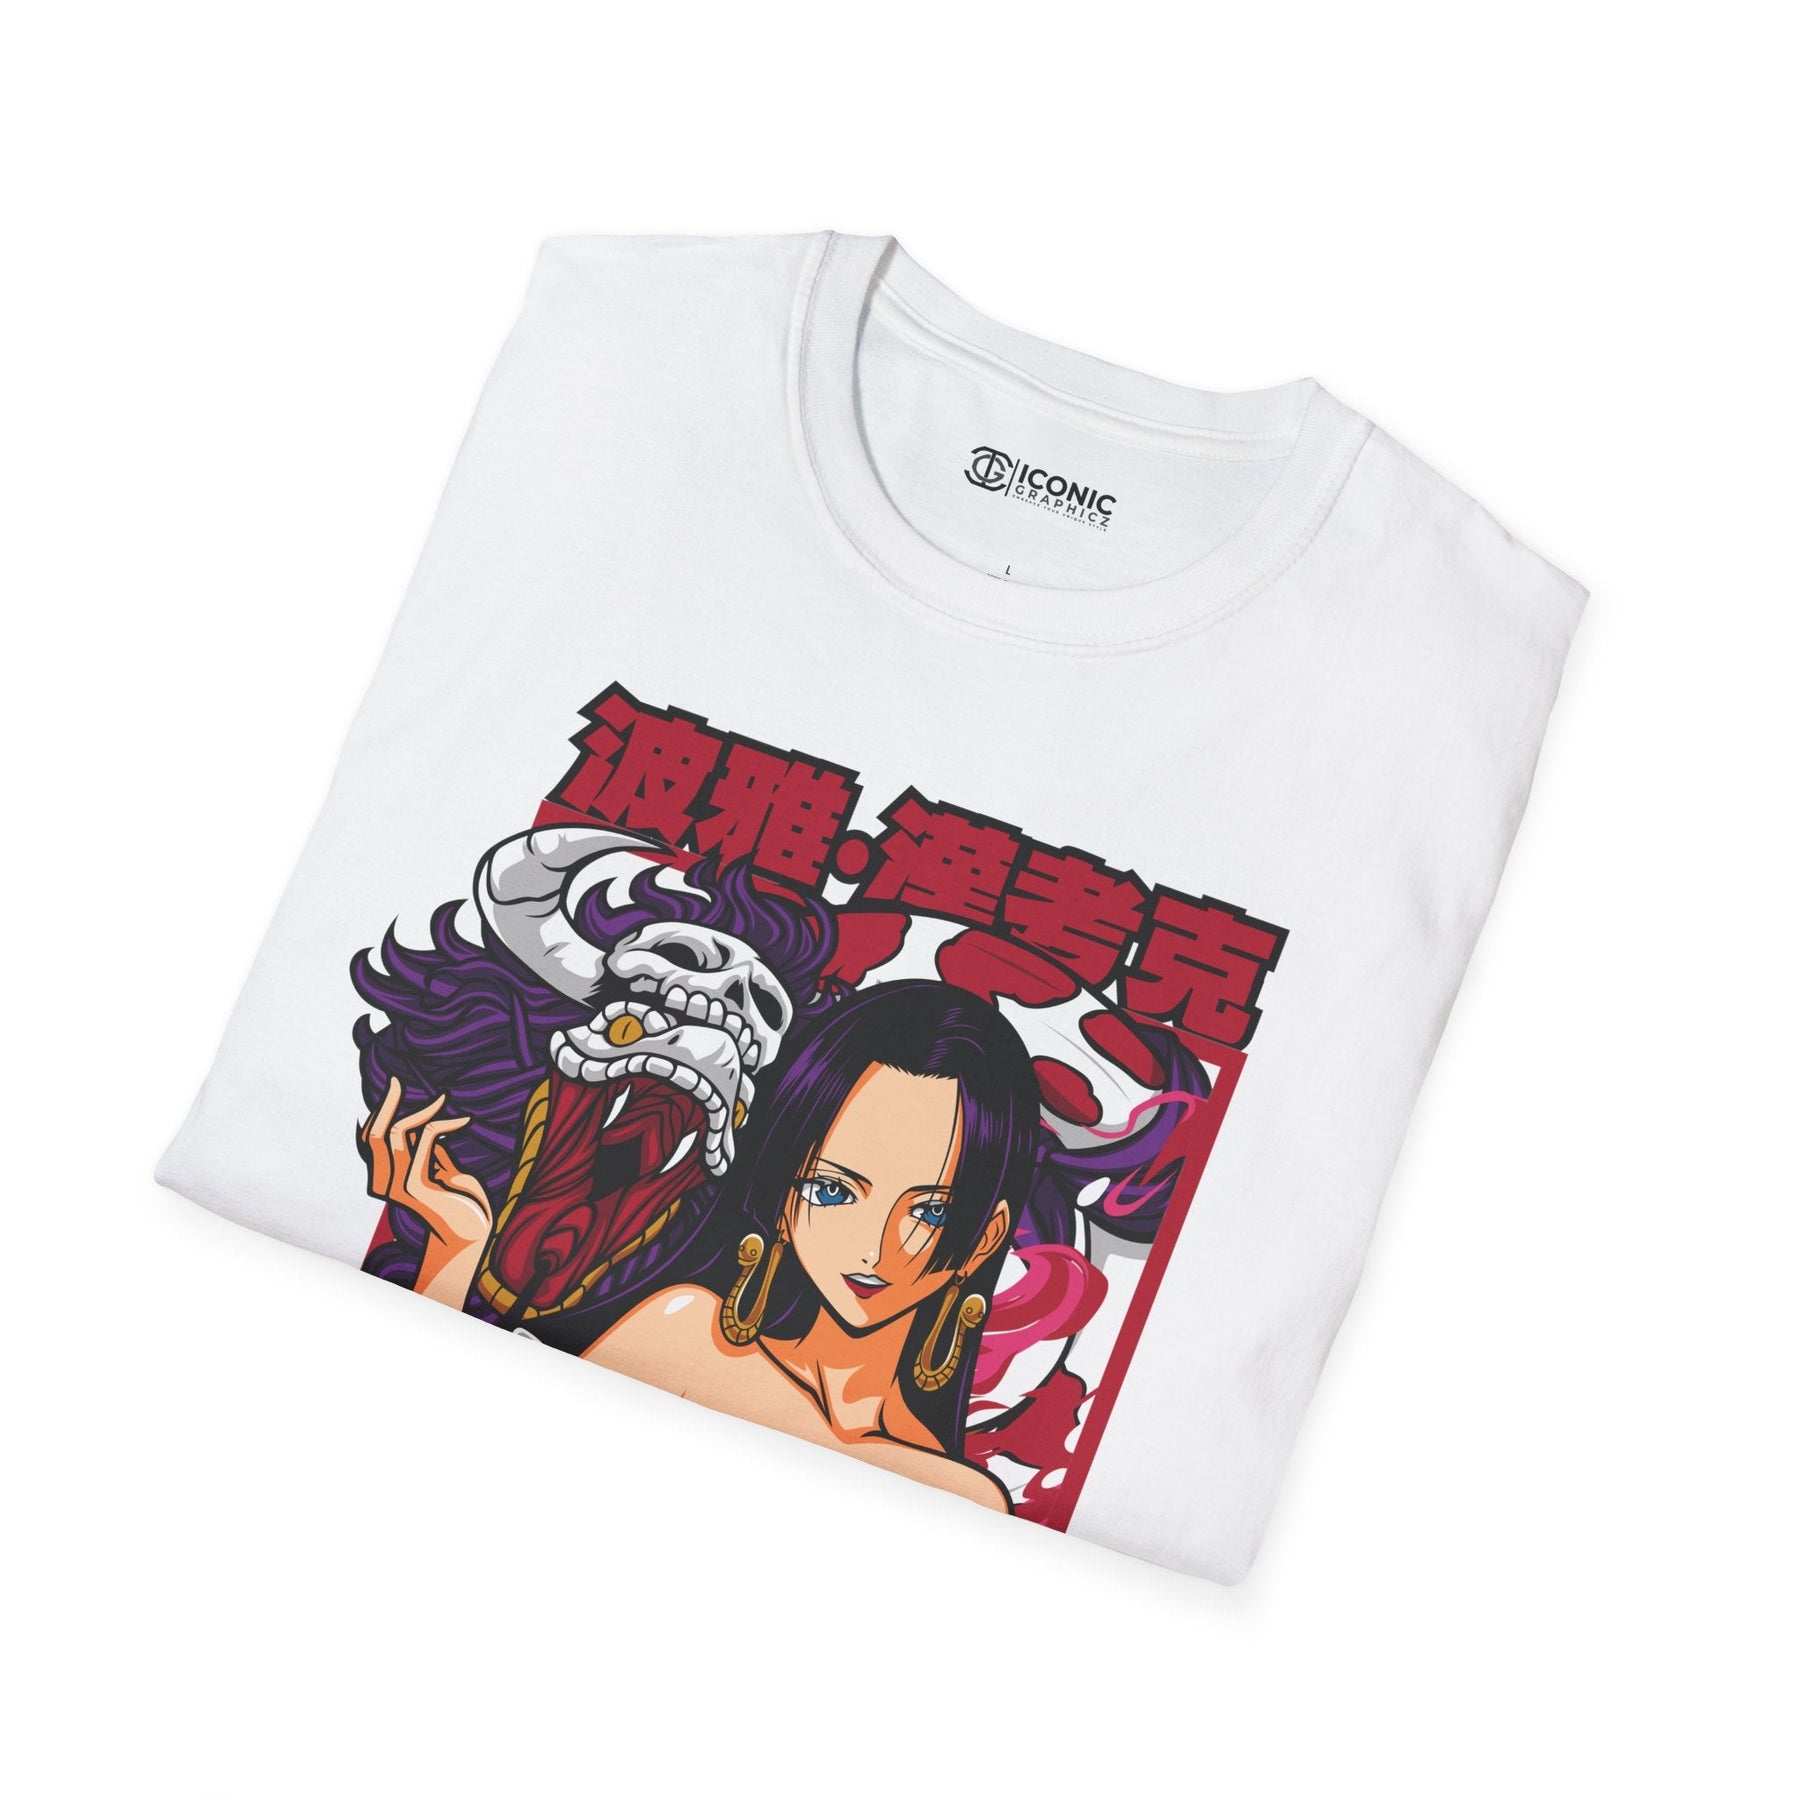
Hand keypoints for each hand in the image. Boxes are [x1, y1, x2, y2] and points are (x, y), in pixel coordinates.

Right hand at [360, 1078, 492, 1254]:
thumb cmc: (458, 1199)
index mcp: (384, 1178)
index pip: (370, 1138)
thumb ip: (424, 1148)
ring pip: (396, 1133)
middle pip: (374, 1133)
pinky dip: (443, 1124)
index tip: (394, 1085)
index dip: (379, 1111)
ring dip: (422, 1111)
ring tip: (443, 1100)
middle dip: (386, 1103)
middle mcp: (382, 1184)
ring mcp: (397, 1186)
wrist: (471, 1232)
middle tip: (398, 1080)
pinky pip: (424, 1140)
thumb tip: (421, 1121)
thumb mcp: (438, 1166)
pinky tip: (463, 1121)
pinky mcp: (415, 1187)